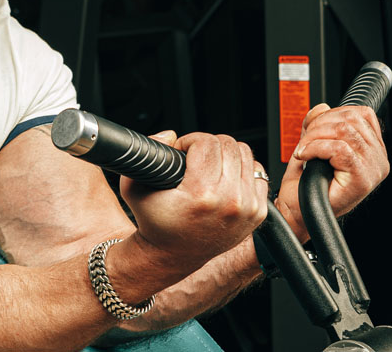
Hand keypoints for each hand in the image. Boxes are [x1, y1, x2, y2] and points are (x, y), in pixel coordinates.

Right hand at [120, 131, 269, 270]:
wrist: (172, 255)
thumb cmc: (154, 222)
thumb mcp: (133, 187)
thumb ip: (147, 153)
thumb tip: (170, 135)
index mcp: (202, 195)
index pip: (207, 142)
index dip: (189, 141)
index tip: (182, 152)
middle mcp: (230, 202)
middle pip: (228, 145)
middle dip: (208, 146)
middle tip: (195, 159)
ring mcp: (247, 208)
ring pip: (246, 154)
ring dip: (226, 155)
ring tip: (210, 167)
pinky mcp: (257, 212)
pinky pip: (258, 172)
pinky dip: (242, 171)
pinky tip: (225, 180)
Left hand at [275, 104, 389, 233]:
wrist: (299, 212)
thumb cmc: (307, 186)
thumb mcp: (313, 144)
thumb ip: (319, 124)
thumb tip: (322, 107)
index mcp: (372, 149)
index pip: (362, 114)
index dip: (333, 114)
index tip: (314, 127)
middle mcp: (378, 159)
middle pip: (352, 119)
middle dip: (320, 124)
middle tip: (305, 141)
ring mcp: (373, 170)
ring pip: (344, 131)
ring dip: (315, 136)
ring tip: (304, 150)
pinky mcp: (362, 178)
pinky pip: (338, 148)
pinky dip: (315, 148)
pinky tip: (306, 157)